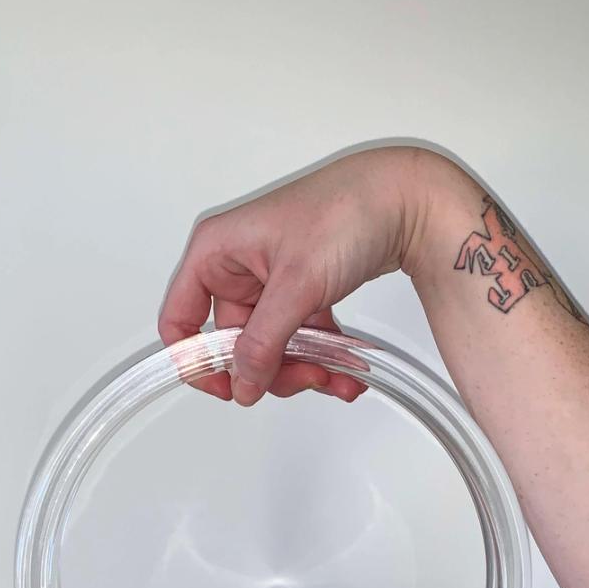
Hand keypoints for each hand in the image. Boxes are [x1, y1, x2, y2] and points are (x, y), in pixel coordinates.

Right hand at [157, 146, 436, 405]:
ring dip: (303, 368)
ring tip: (336, 373)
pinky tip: (348, 369)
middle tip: (306, 379)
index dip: (198, 361)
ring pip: (272, 346)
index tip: (229, 389)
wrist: (407, 198)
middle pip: (235, 343)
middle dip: (272, 369)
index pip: (181, 319)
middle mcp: (238, 264)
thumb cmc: (346, 212)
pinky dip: (323, 356)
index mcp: (217, 251)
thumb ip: (264, 341)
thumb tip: (243, 383)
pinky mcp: (302, 289)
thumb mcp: (297, 284)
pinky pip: (301, 336)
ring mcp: (271, 279)